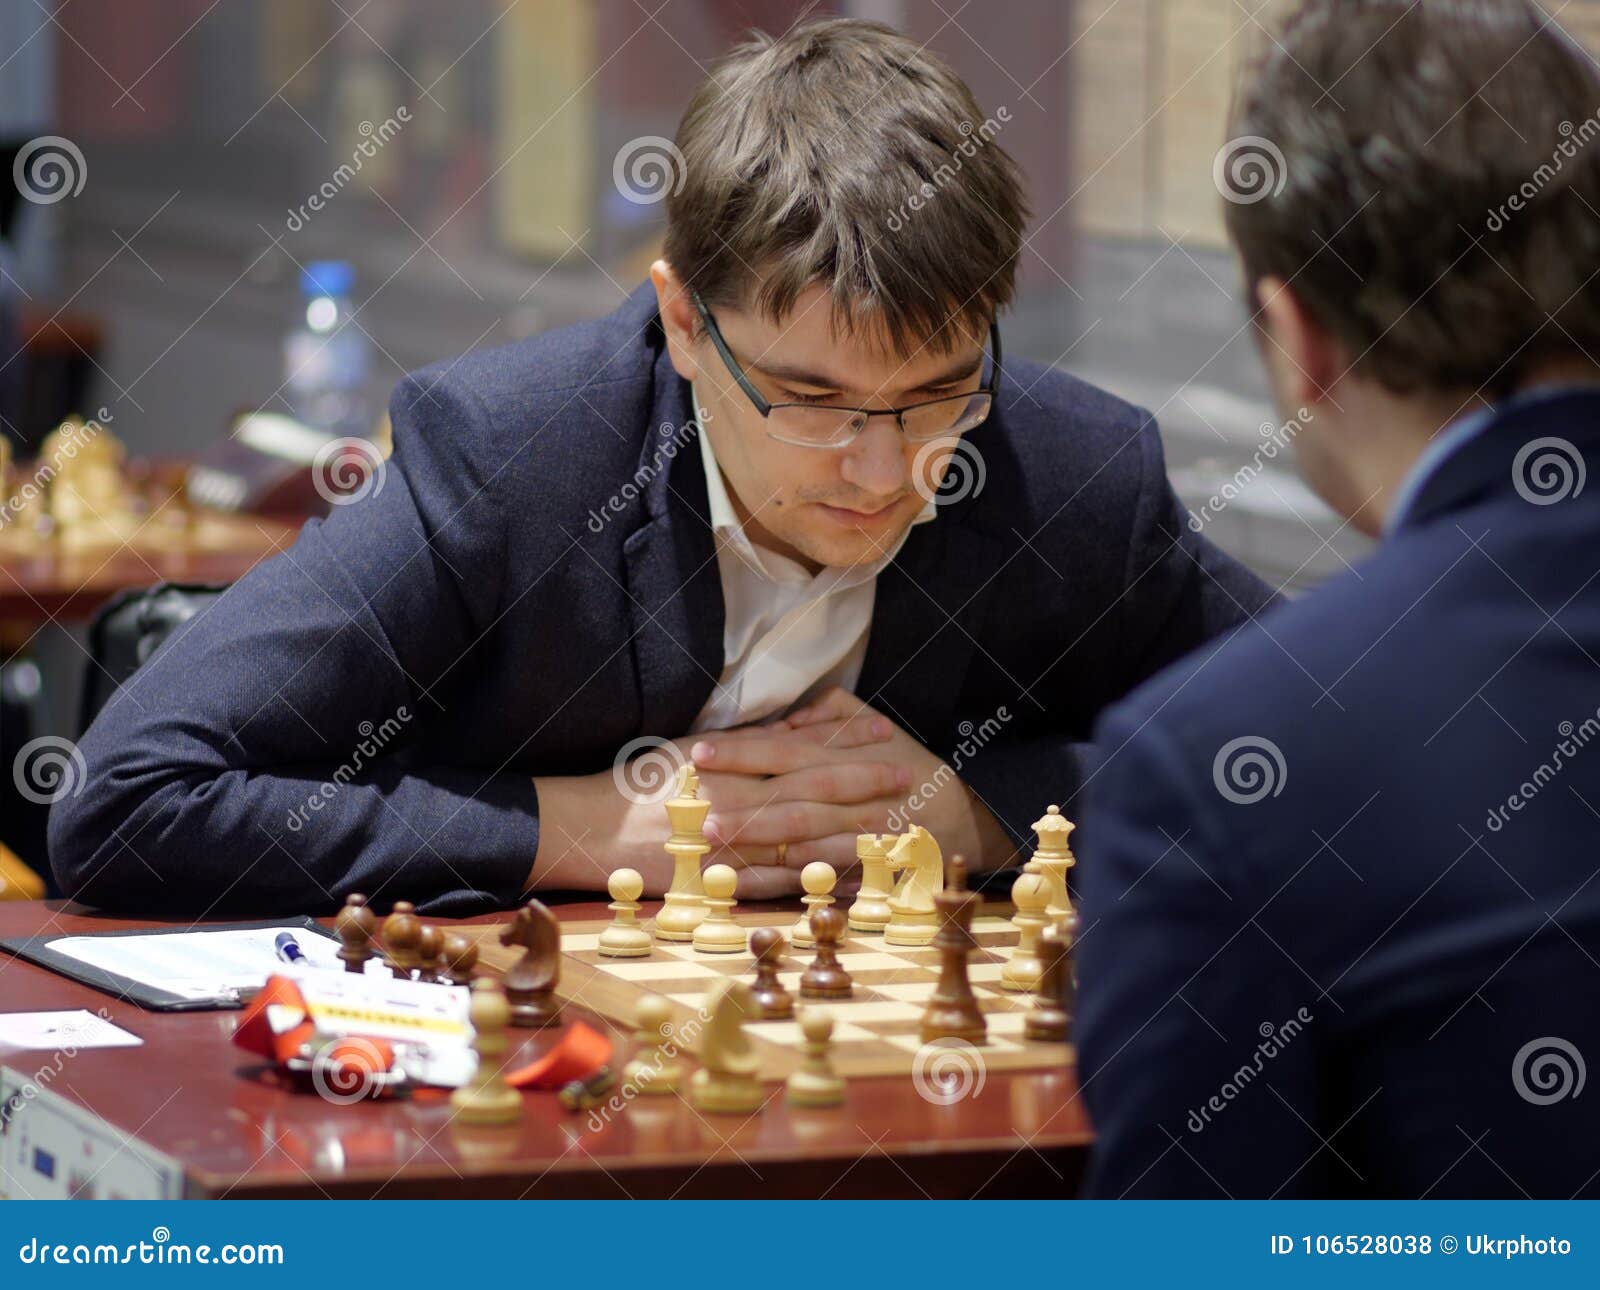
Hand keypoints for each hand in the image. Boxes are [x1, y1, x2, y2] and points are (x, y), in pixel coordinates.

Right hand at [529, 712, 895, 897]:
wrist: (588, 830)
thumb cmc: (638, 783)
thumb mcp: (689, 748)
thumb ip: (744, 740)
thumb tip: (794, 726)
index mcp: (725, 763)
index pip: (797, 747)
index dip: (843, 739)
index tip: (882, 730)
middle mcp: (732, 801)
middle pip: (810, 790)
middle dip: (863, 781)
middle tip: (906, 774)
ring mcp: (728, 846)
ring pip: (802, 838)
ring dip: (854, 830)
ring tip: (896, 822)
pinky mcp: (720, 883)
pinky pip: (776, 882)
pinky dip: (815, 877)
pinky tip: (850, 873)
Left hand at [692, 687, 1013, 871]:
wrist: (967, 816)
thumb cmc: (912, 767)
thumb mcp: (878, 725)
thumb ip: (833, 713)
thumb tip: (791, 716)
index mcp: (845, 757)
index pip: (785, 750)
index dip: (743, 750)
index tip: (699, 751)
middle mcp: (849, 795)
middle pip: (788, 795)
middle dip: (740, 801)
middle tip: (693, 807)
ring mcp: (857, 834)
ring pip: (801, 837)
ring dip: (754, 842)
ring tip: (709, 844)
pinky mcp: (862, 868)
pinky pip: (816, 874)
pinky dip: (780, 881)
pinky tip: (743, 885)